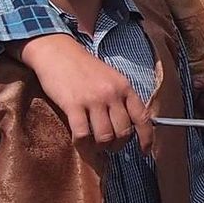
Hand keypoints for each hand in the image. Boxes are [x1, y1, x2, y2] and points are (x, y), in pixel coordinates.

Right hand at [16, 33, 152, 153]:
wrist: (56, 51)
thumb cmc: (83, 67)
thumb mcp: (109, 78)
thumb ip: (120, 99)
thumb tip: (128, 127)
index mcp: (124, 86)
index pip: (142, 117)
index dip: (146, 138)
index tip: (144, 151)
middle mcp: (112, 94)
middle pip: (123, 132)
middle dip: (117, 145)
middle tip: (109, 146)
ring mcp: (93, 99)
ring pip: (104, 137)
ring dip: (100, 147)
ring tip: (95, 145)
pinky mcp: (73, 105)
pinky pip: (83, 135)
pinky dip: (83, 145)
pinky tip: (81, 143)